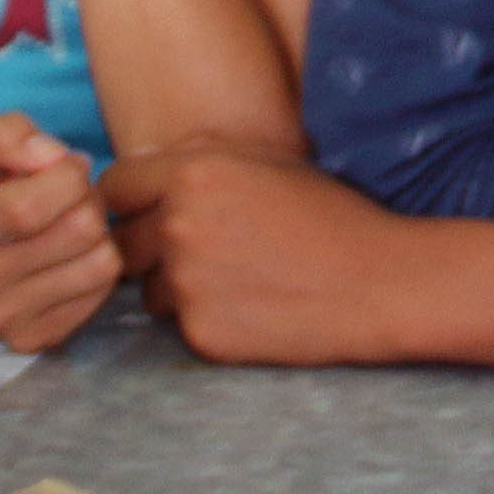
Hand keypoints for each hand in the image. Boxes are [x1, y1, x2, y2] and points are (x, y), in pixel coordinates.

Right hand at [0, 111, 121, 351]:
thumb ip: (12, 136)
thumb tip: (58, 158)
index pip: (27, 207)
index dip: (67, 177)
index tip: (68, 166)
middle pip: (78, 231)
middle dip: (88, 200)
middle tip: (74, 196)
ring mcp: (2, 318)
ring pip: (101, 263)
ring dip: (99, 235)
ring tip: (73, 225)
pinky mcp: (33, 340)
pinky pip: (102, 293)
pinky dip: (96, 267)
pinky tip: (71, 258)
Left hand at [102, 142, 397, 364]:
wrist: (378, 282)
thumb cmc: (331, 216)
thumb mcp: (269, 161)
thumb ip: (201, 159)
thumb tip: (148, 168)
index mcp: (191, 174)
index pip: (115, 188)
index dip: (130, 201)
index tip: (147, 212)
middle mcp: (178, 226)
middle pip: (124, 243)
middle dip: (151, 248)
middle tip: (204, 253)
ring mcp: (186, 284)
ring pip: (150, 290)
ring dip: (176, 288)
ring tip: (237, 281)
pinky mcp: (201, 333)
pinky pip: (181, 326)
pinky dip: (207, 320)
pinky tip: (252, 309)